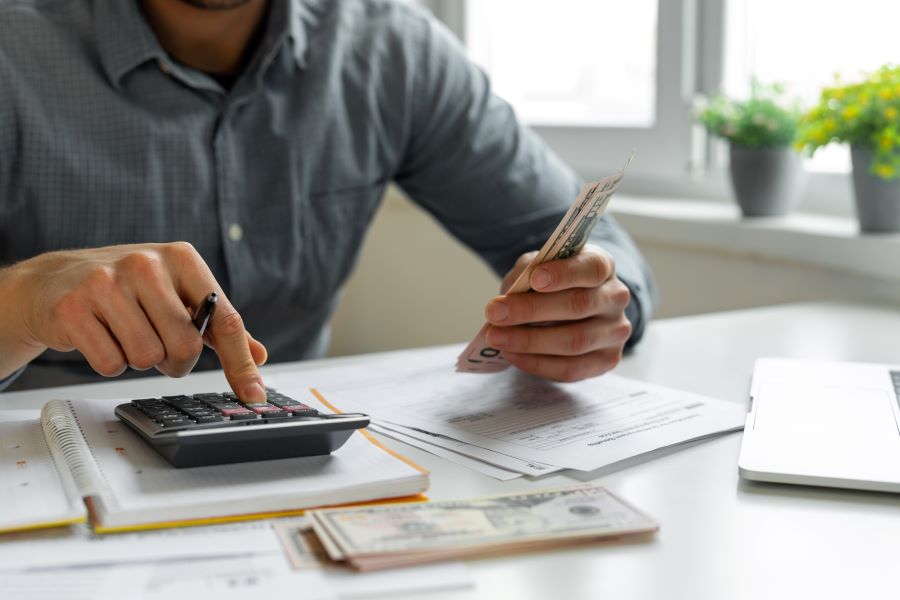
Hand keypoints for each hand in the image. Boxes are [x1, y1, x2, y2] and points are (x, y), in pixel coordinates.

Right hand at [0, 243, 267, 401]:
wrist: (54, 279)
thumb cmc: (128, 288)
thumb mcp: (178, 293)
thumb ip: (219, 325)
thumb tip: (258, 355)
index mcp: (182, 259)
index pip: (224, 320)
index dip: (240, 363)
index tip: (254, 396)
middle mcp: (146, 264)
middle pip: (185, 346)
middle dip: (175, 360)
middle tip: (159, 346)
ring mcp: (106, 283)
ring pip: (147, 357)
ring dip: (141, 360)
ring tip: (126, 334)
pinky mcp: (74, 308)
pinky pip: (110, 363)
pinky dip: (110, 362)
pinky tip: (101, 336)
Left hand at [484, 245, 631, 381]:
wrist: (569, 310)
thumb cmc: (551, 284)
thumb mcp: (538, 267)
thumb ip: (527, 272)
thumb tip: (510, 296)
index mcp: (602, 265)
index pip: (592, 267)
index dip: (564, 274)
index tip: (534, 279)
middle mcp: (615, 297)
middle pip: (579, 305)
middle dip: (531, 310)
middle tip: (495, 312)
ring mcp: (615, 331)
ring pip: (575, 341)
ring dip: (529, 341)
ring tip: (496, 337)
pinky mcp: (606, 360)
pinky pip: (571, 368)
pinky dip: (536, 363)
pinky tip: (512, 354)